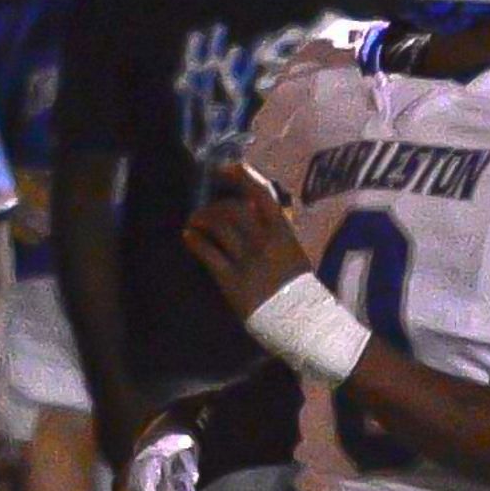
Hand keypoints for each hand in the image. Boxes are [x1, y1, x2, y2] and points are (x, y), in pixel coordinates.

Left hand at [182, 162, 314, 321]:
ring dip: (201, 220)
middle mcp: (264, 242)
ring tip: (194, 223)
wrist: (300, 322)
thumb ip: (278, 231)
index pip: (262, 195)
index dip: (242, 176)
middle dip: (215, 206)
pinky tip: (189, 238)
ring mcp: (247, 260)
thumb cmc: (298, 288)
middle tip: (205, 212)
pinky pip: (208, 254)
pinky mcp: (232, 280)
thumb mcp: (294, 252)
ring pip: (218, 226)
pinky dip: (195, 241)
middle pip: (233, 209)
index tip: (226, 168)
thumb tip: (258, 209)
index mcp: (283, 233)